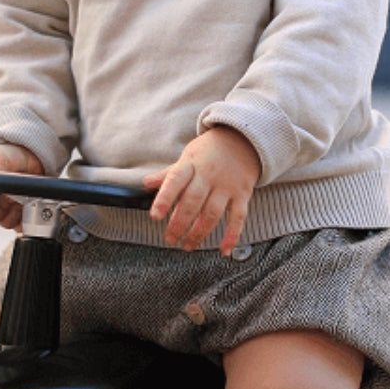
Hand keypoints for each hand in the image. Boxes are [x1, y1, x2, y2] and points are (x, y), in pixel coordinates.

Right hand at [0, 143, 43, 228]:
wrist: (28, 156)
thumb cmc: (5, 155)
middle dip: (2, 206)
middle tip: (11, 192)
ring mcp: (4, 212)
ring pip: (7, 222)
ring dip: (15, 208)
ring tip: (21, 192)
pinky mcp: (19, 216)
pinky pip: (22, 224)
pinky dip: (28, 214)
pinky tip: (30, 200)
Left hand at [144, 127, 259, 254]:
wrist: (243, 139)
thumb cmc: (210, 150)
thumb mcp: (188, 156)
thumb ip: (169, 174)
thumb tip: (146, 183)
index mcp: (191, 164)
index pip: (175, 181)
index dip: (164, 199)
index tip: (155, 217)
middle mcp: (209, 175)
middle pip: (193, 202)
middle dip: (180, 224)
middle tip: (170, 239)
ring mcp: (227, 186)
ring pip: (212, 213)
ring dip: (199, 232)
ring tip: (188, 246)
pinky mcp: (242, 194)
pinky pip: (238, 217)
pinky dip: (232, 235)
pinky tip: (224, 250)